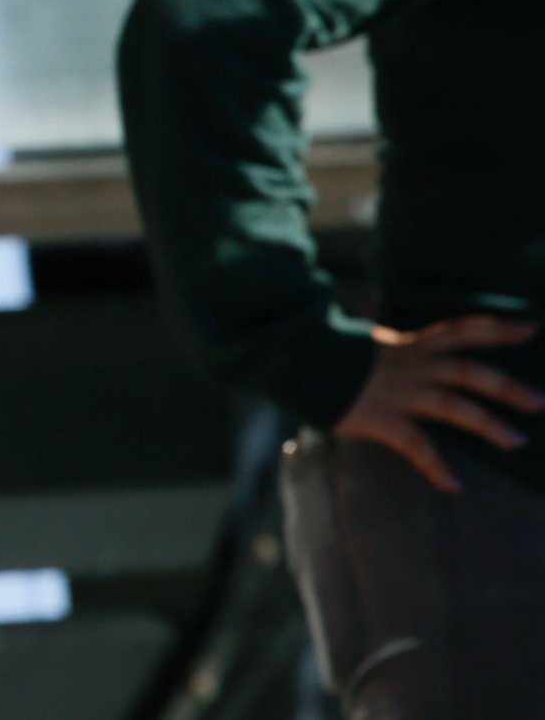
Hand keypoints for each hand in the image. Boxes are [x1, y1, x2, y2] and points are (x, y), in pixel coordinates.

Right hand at [335, 316, 543, 492]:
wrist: (293, 362)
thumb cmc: (326, 355)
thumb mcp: (366, 344)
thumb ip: (391, 349)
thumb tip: (401, 346)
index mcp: (408, 345)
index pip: (459, 331)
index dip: (495, 329)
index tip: (530, 328)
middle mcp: (410, 366)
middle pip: (468, 372)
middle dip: (506, 387)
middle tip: (539, 402)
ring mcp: (398, 393)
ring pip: (453, 406)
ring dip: (488, 425)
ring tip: (516, 441)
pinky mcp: (382, 419)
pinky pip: (417, 446)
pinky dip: (437, 467)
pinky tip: (454, 485)